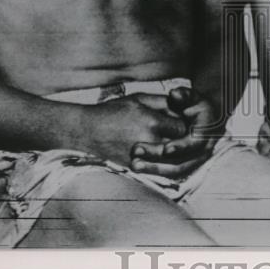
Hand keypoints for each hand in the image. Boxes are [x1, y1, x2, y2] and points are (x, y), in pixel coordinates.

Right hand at [69, 93, 188, 165]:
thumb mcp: (138, 99)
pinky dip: (161, 164)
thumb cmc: (113, 111)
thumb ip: (162, 102)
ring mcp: (141, 157)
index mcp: (151, 122)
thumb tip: (182, 106)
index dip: (182, 125)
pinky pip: (156, 169)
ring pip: (169, 161)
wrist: (87, 131)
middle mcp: (149, 141)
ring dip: (172, 154)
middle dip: (181, 141)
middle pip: (177, 146)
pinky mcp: (134, 168)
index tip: (180, 122)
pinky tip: (160, 156)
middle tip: (180, 136)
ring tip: (170, 145)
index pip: (181, 128)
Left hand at [130, 88, 217, 178]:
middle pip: (182, 161)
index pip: (195, 143)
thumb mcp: (194, 97)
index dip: (182, 147)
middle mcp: (203, 150)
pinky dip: (154, 171)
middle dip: (159, 158)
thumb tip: (175, 94)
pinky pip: (169, 172)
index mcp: (207, 132)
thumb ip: (185, 95)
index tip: (166, 149)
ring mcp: (194, 160)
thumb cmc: (197, 105)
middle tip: (137, 150)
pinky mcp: (184, 166)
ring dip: (154, 168)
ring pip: (174, 170)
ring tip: (134, 163)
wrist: (205, 118)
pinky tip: (138, 166)